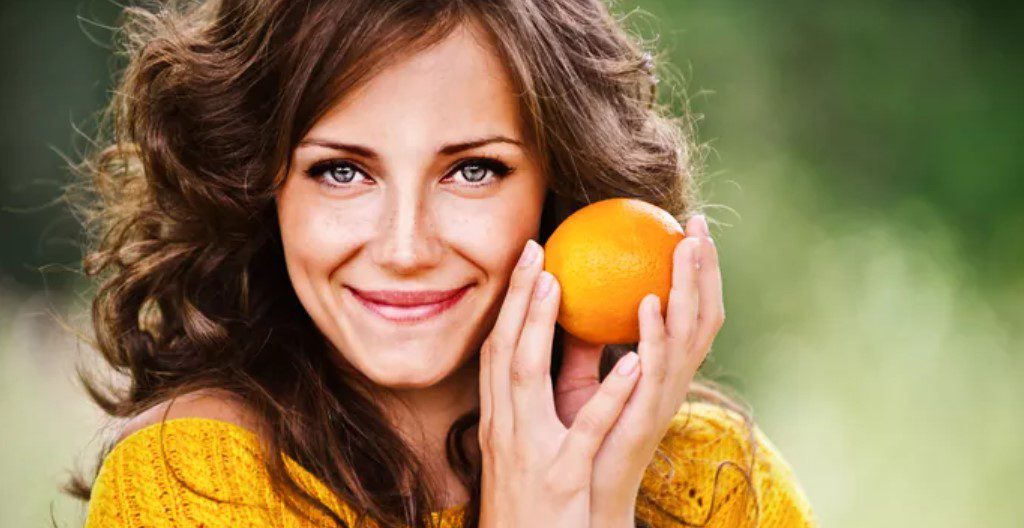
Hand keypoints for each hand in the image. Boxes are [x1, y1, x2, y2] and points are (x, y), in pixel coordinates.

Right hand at [478, 239, 643, 527]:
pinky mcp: (561, 477)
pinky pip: (585, 431)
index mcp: (502, 419)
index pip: (498, 350)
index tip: (529, 257)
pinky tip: (633, 363)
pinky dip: (607, 395)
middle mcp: (507, 429)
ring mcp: (531, 451)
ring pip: (527, 380)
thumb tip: (574, 345)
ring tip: (562, 284)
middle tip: (538, 251)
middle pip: (503, 352)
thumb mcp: (535, 443)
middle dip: (516, 300)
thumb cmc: (539, 499)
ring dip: (540, 329)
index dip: (510, 303)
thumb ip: (547, 396)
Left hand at [552, 214, 724, 525]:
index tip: (690, 229)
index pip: (690, 313)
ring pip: (688, 336)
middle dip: (705, 269)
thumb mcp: (584, 383)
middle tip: (698, 226)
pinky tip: (648, 301)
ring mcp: (664, 399)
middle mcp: (672, 381)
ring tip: (685, 247)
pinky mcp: (647, 418)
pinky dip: (656, 334)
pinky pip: (657, 371)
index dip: (697, 274)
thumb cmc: (586, 439)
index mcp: (663, 371)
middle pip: (702, 316)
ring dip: (689, 289)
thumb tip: (562, 293)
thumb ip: (583, 344)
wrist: (586, 496)